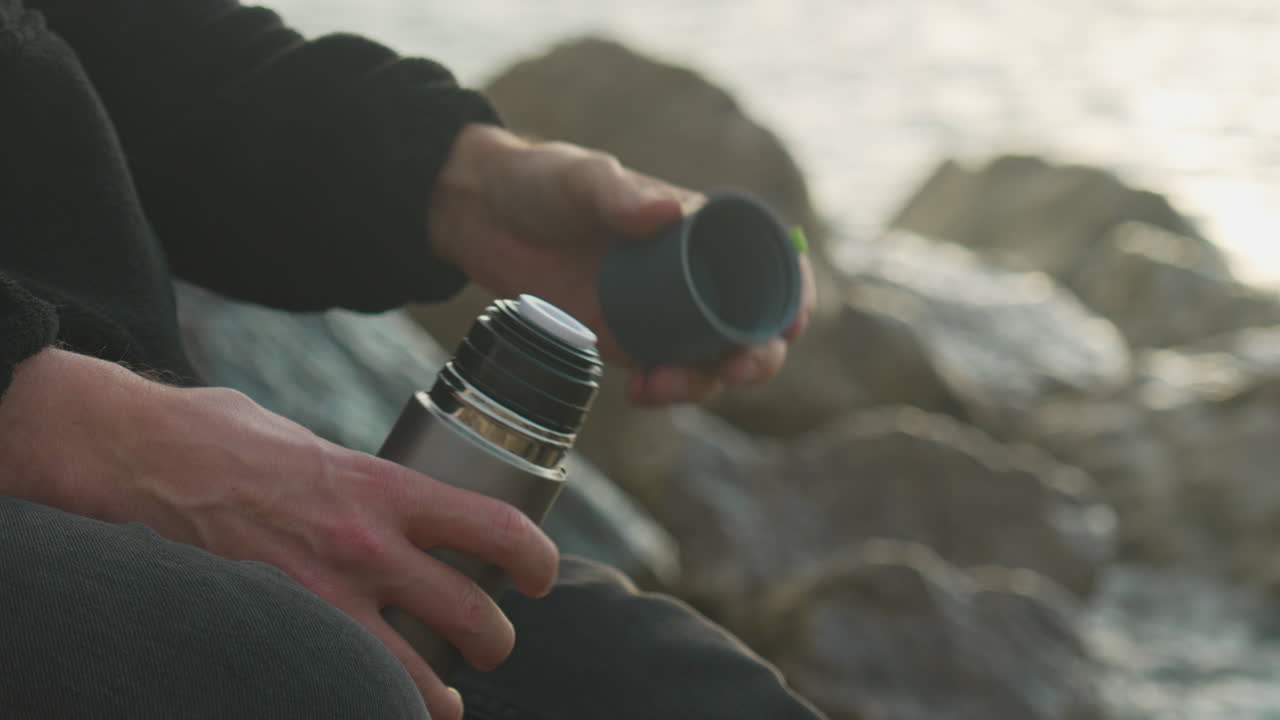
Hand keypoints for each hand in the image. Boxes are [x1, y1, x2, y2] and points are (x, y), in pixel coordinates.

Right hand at [0, 348, 558, 719]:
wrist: (134, 456)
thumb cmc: (221, 439)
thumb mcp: (316, 445)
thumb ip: (361, 482)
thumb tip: (387, 504)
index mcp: (386, 487)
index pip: (497, 528)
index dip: (537, 561)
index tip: (538, 578)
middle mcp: (367, 546)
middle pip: (473, 615)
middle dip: (494, 642)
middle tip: (488, 646)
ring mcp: (322, 597)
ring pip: (415, 677)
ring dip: (441, 698)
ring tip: (444, 702)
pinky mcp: (277, 630)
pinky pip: (343, 687)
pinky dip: (369, 704)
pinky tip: (372, 706)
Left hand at [428, 124, 816, 405]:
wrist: (481, 217)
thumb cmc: (541, 182)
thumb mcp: (580, 179)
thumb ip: (618, 194)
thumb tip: (667, 213)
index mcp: (698, 227)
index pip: (766, 260)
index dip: (792, 295)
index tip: (792, 325)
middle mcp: (690, 273)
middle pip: (748, 324)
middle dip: (756, 356)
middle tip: (734, 370)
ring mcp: (659, 310)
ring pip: (708, 359)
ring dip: (702, 383)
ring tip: (661, 386)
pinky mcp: (626, 338)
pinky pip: (661, 373)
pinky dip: (661, 390)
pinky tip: (639, 391)